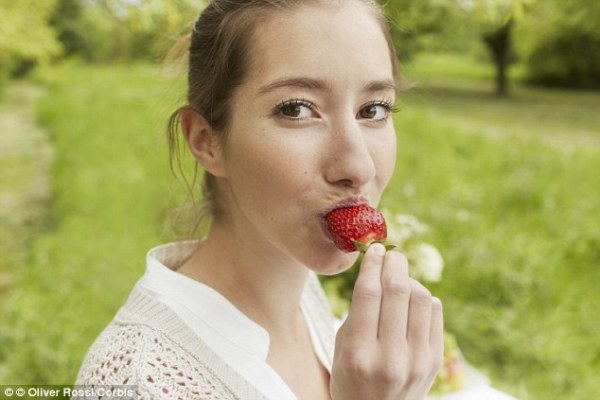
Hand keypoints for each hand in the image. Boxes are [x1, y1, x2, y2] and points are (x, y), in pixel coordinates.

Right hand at [330, 243, 443, 399]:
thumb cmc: (351, 377)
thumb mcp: (341, 347)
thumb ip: (358, 312)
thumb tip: (379, 269)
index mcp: (358, 353)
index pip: (369, 294)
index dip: (372, 264)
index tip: (374, 248)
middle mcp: (390, 358)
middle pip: (398, 291)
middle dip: (394, 263)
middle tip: (390, 254)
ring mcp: (417, 361)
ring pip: (421, 297)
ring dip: (409, 280)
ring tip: (398, 280)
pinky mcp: (434, 361)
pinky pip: (434, 312)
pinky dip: (423, 298)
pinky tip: (411, 301)